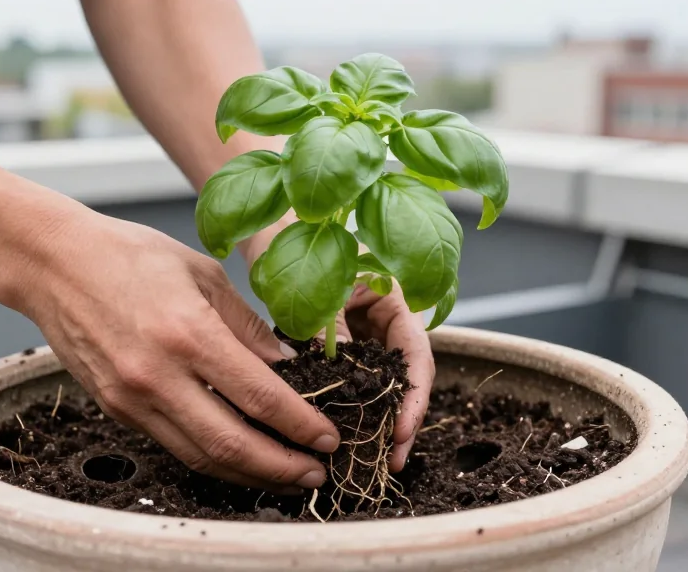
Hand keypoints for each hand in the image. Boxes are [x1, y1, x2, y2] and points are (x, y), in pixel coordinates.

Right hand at [14, 212, 338, 491]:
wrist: (52, 264)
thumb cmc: (128, 255)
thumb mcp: (201, 272)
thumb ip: (245, 324)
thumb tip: (283, 365)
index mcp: (189, 333)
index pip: (261, 397)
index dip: (302, 425)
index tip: (329, 437)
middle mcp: (158, 375)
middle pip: (232, 443)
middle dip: (283, 466)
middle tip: (316, 474)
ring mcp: (132, 398)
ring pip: (201, 456)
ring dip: (249, 473)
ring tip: (285, 474)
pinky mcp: (115, 409)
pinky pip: (173, 444)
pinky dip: (211, 457)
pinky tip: (238, 455)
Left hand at [240, 215, 432, 473]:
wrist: (270, 228)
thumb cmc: (296, 240)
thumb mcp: (315, 287)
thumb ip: (332, 328)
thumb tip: (341, 375)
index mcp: (394, 296)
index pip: (417, 353)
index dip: (414, 396)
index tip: (402, 430)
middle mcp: (387, 317)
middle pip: (405, 376)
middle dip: (401, 419)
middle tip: (390, 460)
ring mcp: (367, 332)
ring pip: (382, 382)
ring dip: (379, 419)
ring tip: (374, 458)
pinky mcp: (346, 343)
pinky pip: (357, 379)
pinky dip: (355, 406)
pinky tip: (348, 433)